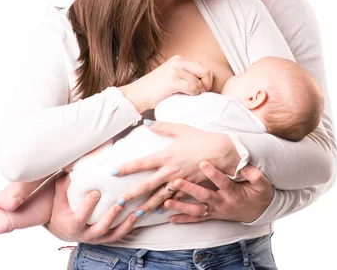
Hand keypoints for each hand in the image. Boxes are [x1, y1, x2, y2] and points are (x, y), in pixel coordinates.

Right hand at [45, 172, 141, 243]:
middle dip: (111, 216)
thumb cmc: (62, 206)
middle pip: (100, 228)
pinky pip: (121, 234)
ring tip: (137, 210)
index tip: (95, 192)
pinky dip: (131, 226)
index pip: (79, 218)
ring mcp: (97, 238)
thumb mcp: (60, 195)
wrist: (64, 227)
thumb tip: (74, 164)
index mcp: (71, 225)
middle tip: (120, 202)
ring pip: (113, 234)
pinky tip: (139, 214)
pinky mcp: (107, 238)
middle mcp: (85, 235)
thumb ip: (66, 182)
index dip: (87, 207)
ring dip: (126, 223)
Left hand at [112, 121, 240, 207]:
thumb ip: (163, 127)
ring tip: (133, 215)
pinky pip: (174, 200)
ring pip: (159, 198)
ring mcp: (180, 182)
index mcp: (167, 156)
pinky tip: (157, 213)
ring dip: (145, 207)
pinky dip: (165, 207)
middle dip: (131, 194)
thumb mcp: (182, 129)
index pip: (142, 163)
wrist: (223, 152)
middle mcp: (171, 171)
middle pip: (147, 185)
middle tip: (117, 202)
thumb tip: (146, 122)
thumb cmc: (202, 139)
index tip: (113, 172)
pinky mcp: (189, 188)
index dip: (127, 167)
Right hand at [118, 55, 212, 112]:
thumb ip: (185, 75)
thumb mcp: (171, 77)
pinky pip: (192, 87)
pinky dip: (193, 94)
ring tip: (192, 98)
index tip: (203, 90)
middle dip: (207, 84)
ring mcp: (174, 70)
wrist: (135, 95)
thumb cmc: (154, 90)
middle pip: (205, 71)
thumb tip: (204, 81)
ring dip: (199, 92)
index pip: (202, 67)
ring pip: (199, 81)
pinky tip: (187, 98)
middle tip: (202, 95)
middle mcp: (177, 61)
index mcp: (178, 59)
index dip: (206, 80)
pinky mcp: (171, 80)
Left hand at [165, 162, 273, 223]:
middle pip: (204, 196)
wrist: (260, 211)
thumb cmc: (259, 194)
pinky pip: (197, 219)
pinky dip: (184, 219)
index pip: (222, 182)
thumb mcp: (262, 184)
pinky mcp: (213, 216)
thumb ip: (255, 175)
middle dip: (190, 189)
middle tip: (176, 181)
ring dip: (181, 207)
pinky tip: (171, 218)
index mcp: (234, 193)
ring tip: (167, 202)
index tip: (202, 163)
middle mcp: (223, 203)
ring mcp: (216, 211)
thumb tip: (246, 164)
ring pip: (197, 210)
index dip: (213, 173)